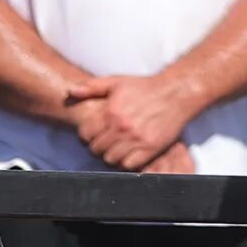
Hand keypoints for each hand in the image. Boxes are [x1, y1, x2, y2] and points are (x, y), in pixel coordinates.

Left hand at [66, 72, 200, 171]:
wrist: (175, 93)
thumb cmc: (145, 87)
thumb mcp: (117, 82)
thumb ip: (92, 87)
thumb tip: (70, 92)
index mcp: (111, 111)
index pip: (86, 135)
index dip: (87, 135)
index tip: (94, 133)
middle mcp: (122, 127)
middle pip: (97, 149)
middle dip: (99, 146)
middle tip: (107, 141)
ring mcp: (137, 139)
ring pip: (111, 159)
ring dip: (112, 155)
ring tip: (118, 147)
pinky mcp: (150, 148)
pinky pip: (129, 165)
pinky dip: (127, 161)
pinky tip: (130, 152)